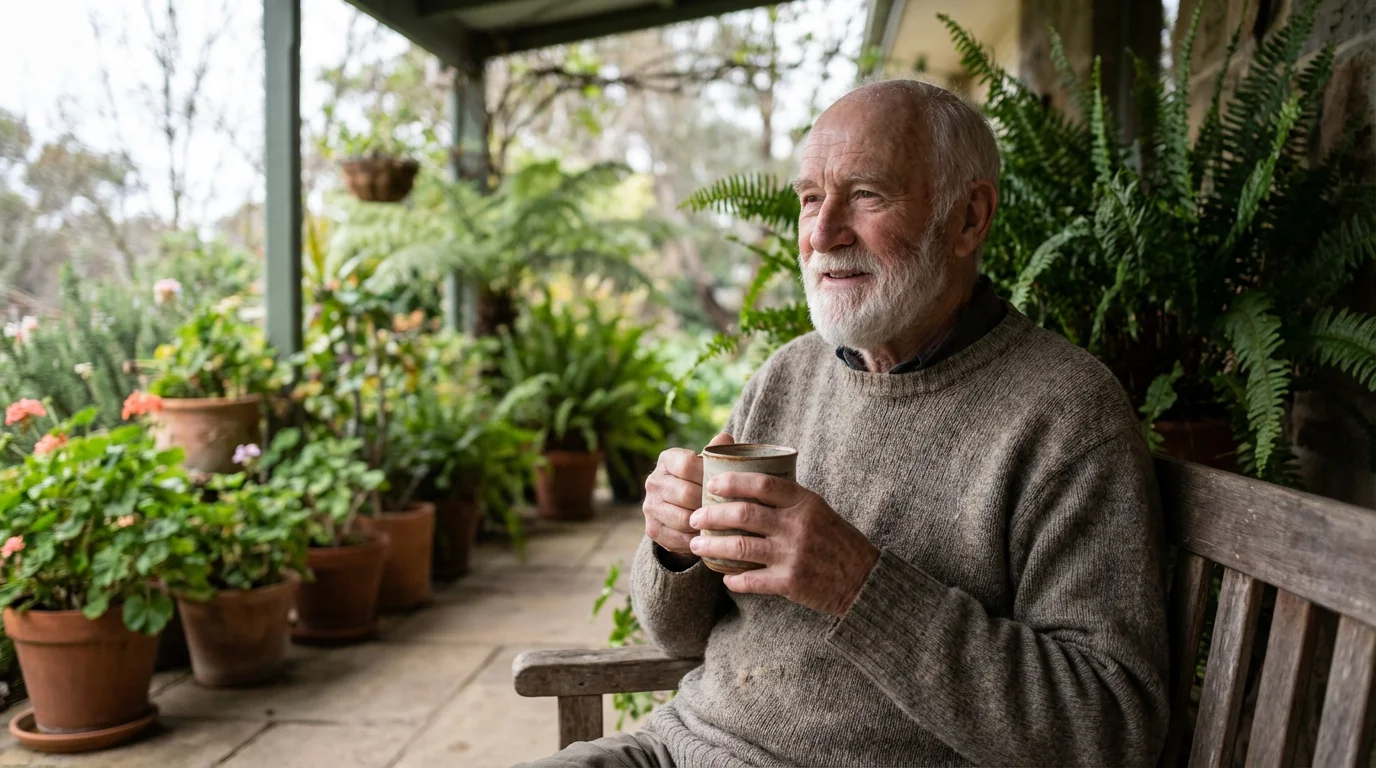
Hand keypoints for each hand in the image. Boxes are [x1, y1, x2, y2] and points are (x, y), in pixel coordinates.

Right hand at [642, 433, 734, 566]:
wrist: (684, 507)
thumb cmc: (703, 481)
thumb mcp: (710, 465)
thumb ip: (718, 452)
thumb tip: (725, 439)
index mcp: (667, 459)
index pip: (687, 464)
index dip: (708, 475)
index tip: (725, 484)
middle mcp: (653, 481)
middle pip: (685, 493)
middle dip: (709, 503)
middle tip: (729, 509)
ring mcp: (649, 506)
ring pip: (682, 518)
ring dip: (703, 523)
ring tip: (721, 524)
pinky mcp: (652, 529)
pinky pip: (677, 538)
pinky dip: (696, 540)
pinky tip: (709, 537)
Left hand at [688, 472, 879, 615]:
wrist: (864, 581)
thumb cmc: (837, 541)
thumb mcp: (818, 510)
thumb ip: (789, 500)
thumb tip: (750, 486)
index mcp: (804, 503)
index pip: (762, 484)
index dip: (732, 481)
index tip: (711, 484)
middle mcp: (796, 526)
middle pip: (743, 513)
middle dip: (711, 514)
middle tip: (695, 517)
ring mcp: (792, 555)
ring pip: (740, 546)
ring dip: (712, 546)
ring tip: (696, 545)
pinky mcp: (790, 582)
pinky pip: (751, 580)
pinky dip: (733, 580)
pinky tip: (725, 578)